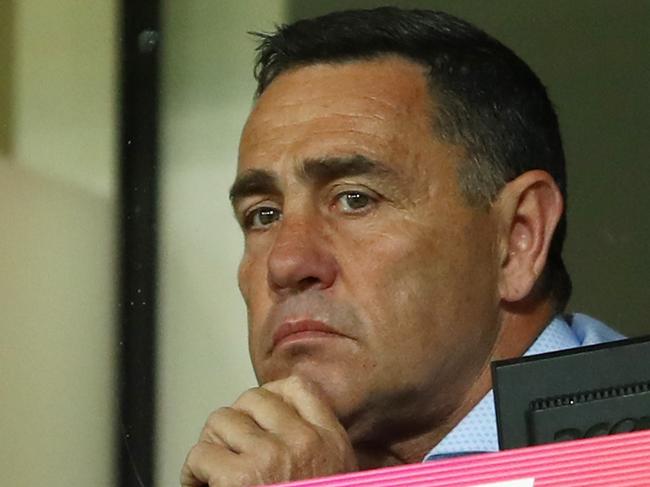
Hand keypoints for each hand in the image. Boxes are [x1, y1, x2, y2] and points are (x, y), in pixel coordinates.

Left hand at [180, 376, 357, 485]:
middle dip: (234, 421)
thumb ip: (314, 445)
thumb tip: (274, 421)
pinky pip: (201, 454)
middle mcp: (303, 442)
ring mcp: (272, 457)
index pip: (299, 388)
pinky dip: (193, 472)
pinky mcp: (241, 481)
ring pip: (221, 420)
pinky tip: (199, 486)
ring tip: (211, 469)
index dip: (270, 394)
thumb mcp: (335, 475)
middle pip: (253, 399)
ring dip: (211, 444)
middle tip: (227, 448)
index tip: (255, 413)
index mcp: (330, 442)